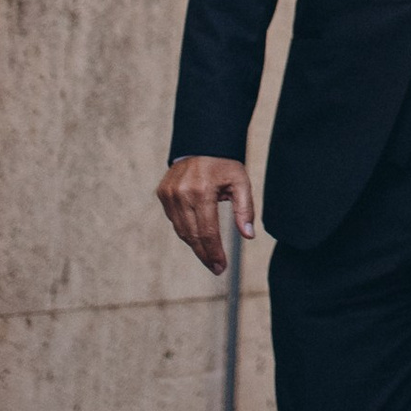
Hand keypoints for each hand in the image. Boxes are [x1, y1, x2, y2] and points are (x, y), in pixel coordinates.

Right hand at [158, 155, 254, 273]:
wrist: (201, 142)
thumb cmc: (224, 164)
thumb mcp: (241, 182)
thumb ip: (245, 209)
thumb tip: (248, 235)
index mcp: (202, 191)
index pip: (207, 232)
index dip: (214, 253)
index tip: (220, 267)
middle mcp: (181, 194)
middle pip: (192, 235)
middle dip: (205, 254)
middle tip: (216, 268)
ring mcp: (169, 194)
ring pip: (181, 230)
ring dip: (194, 245)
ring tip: (209, 256)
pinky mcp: (162, 193)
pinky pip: (174, 220)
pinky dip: (185, 230)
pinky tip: (197, 236)